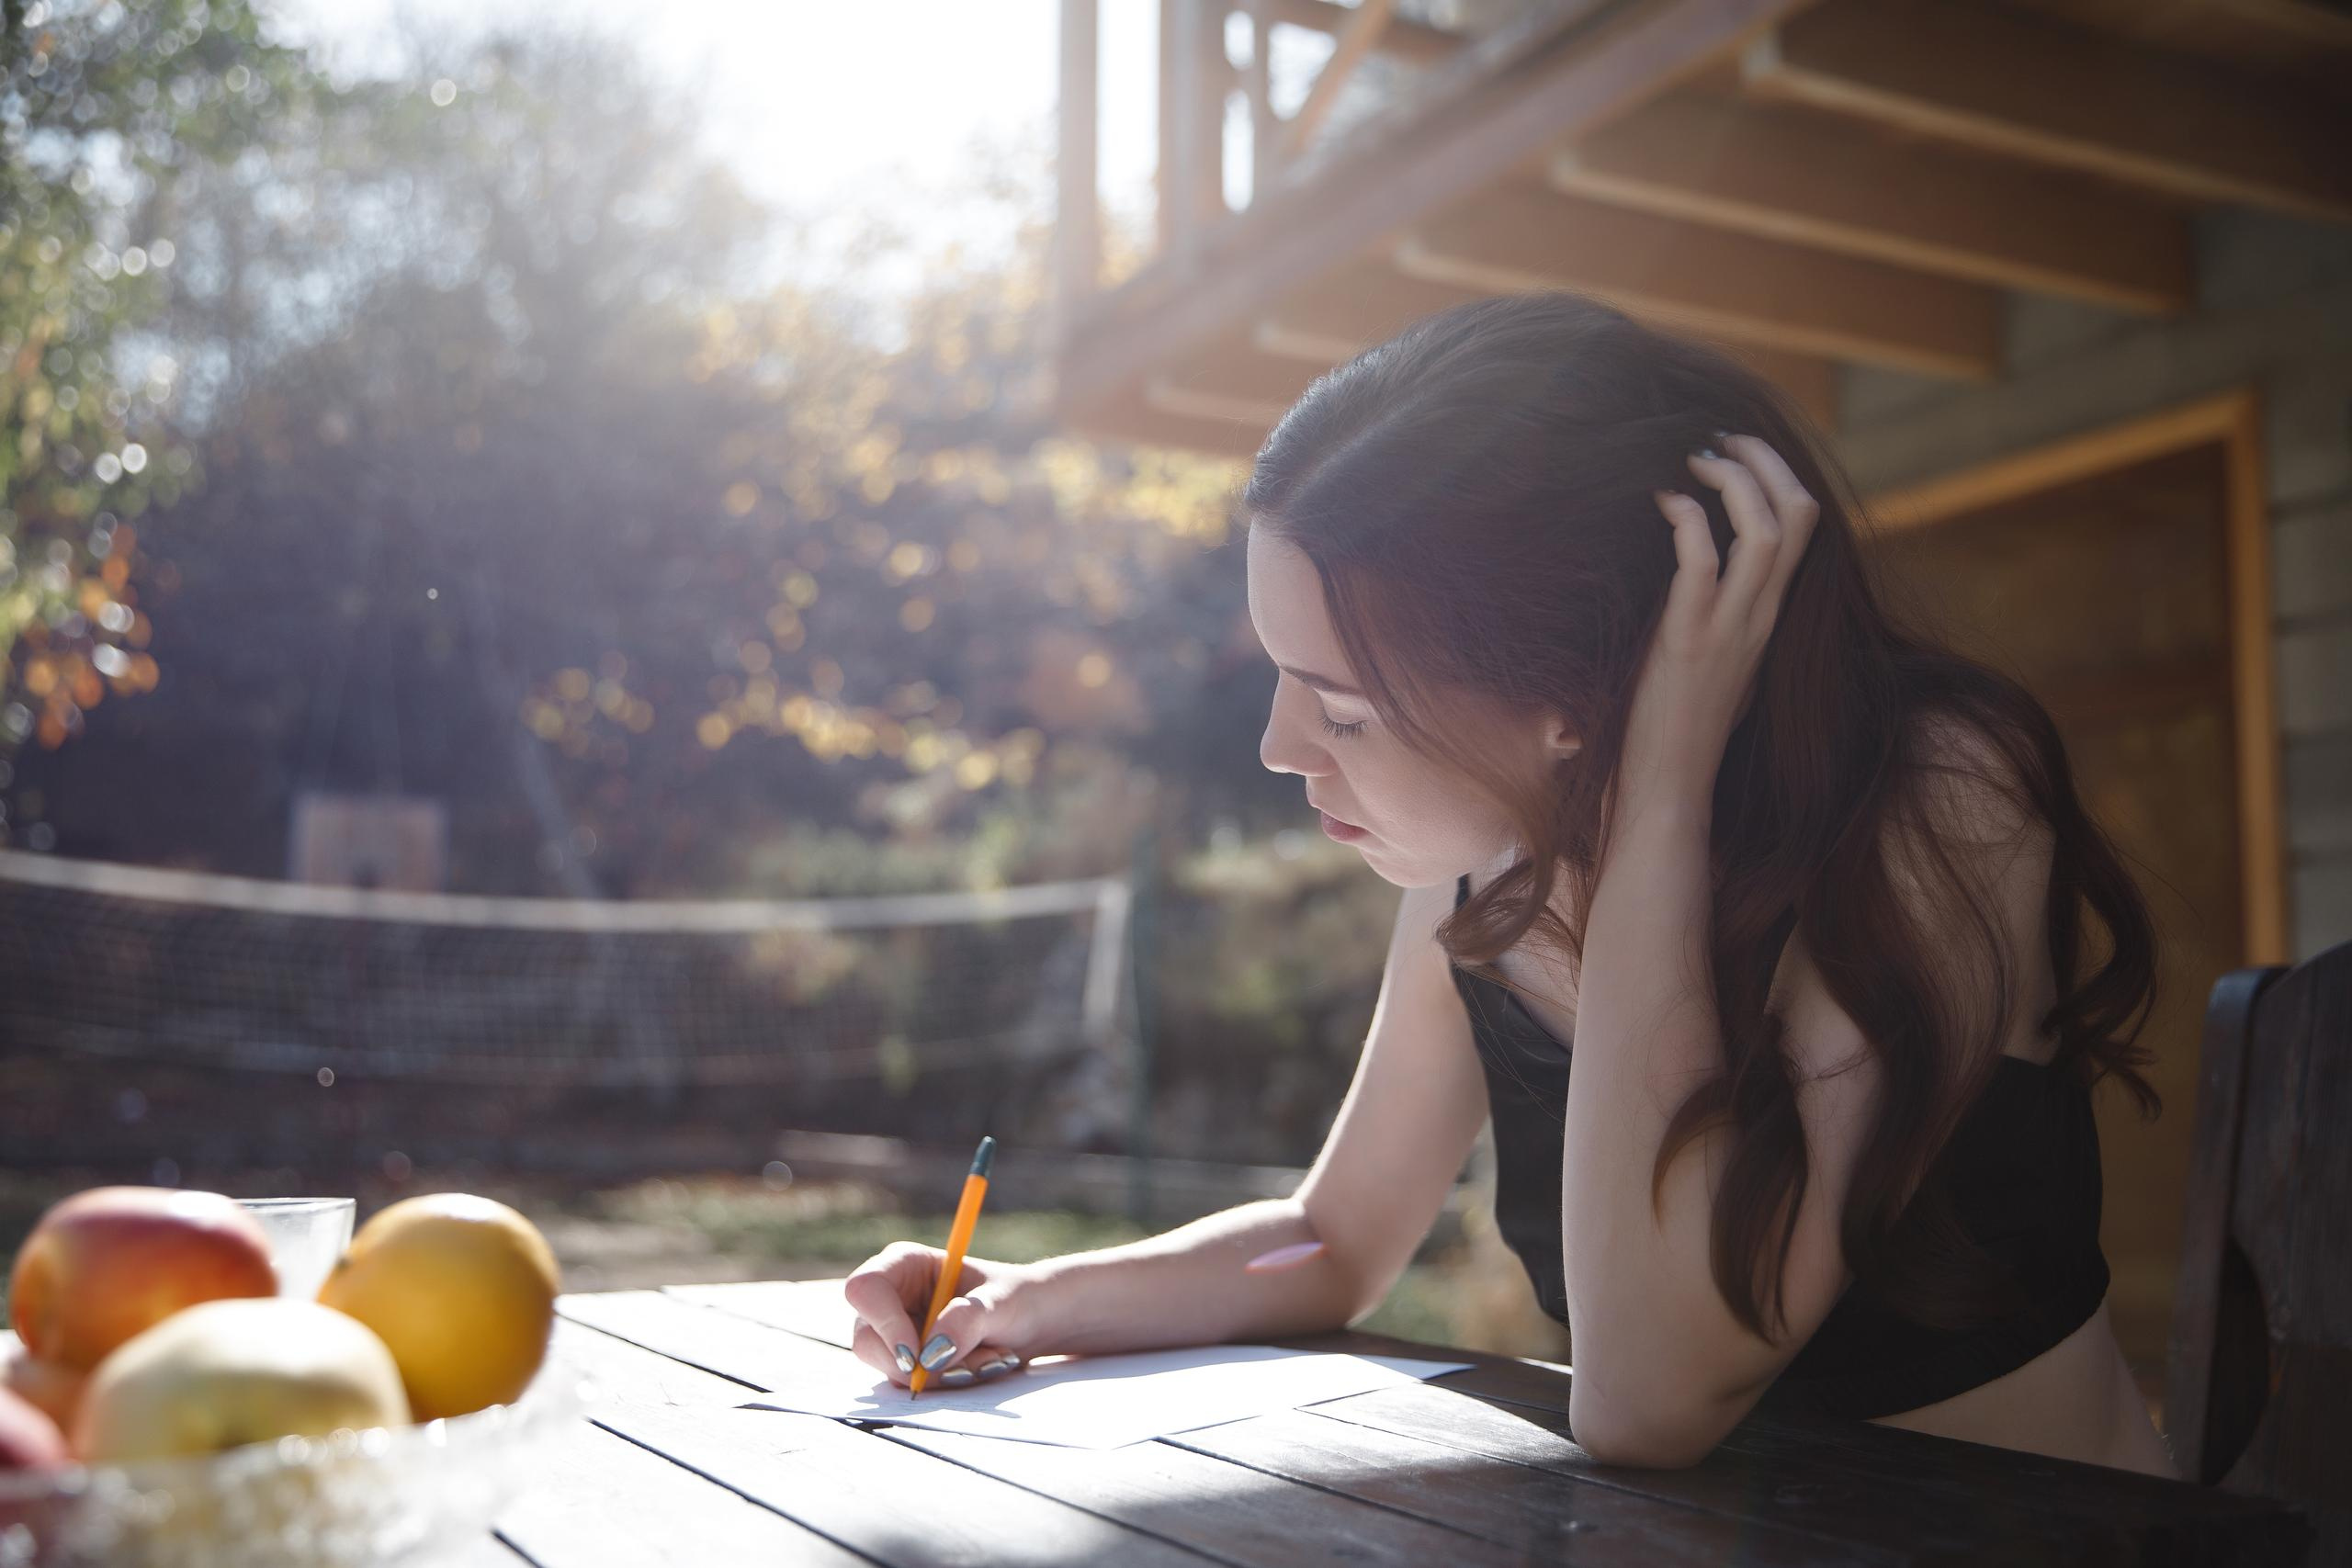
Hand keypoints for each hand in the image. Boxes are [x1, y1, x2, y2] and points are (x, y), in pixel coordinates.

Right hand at [842, 1242, 1052, 1388]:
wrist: (1033, 1322)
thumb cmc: (1017, 1297)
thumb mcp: (1001, 1303)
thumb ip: (968, 1320)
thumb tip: (932, 1352)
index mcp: (905, 1264)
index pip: (865, 1289)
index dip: (884, 1324)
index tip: (918, 1356)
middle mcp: (893, 1297)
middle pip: (867, 1339)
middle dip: (918, 1364)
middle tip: (971, 1365)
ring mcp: (896, 1332)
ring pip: (890, 1369)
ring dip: (940, 1377)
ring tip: (988, 1360)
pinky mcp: (908, 1361)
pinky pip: (910, 1384)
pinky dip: (945, 1384)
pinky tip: (978, 1367)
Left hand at [1621, 432, 1819, 817]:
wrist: (1670, 784)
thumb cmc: (1682, 722)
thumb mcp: (1721, 657)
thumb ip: (1726, 614)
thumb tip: (1704, 567)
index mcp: (1772, 615)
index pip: (1803, 527)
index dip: (1777, 476)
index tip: (1737, 454)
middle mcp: (1762, 616)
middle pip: (1796, 515)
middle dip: (1763, 462)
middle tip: (1719, 438)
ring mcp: (1730, 628)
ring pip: (1764, 532)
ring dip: (1732, 481)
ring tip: (1695, 459)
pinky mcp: (1689, 641)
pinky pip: (1702, 563)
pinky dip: (1687, 520)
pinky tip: (1663, 502)